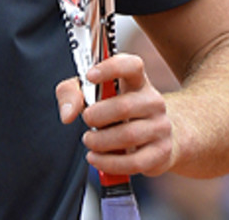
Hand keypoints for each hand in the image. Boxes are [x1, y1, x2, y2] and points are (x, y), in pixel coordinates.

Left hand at [55, 53, 175, 177]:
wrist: (155, 137)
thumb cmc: (117, 111)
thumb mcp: (92, 94)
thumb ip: (72, 94)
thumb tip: (67, 114)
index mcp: (136, 80)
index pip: (131, 65)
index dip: (110, 68)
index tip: (90, 76)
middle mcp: (153, 101)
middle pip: (123, 106)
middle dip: (96, 117)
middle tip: (86, 120)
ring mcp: (160, 127)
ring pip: (128, 136)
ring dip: (99, 142)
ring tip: (90, 141)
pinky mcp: (161, 152)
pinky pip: (133, 162)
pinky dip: (108, 163)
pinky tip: (96, 158)